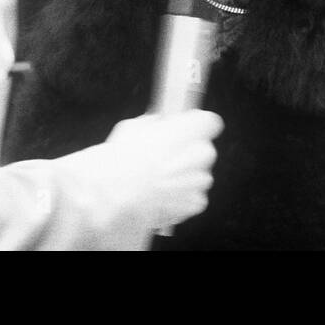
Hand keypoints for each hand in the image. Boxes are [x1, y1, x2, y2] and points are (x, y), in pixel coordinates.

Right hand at [101, 111, 221, 229]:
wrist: (115, 200)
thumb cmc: (120, 163)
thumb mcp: (130, 130)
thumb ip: (151, 126)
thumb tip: (156, 125)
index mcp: (186, 130)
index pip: (210, 122)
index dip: (196, 126)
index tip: (186, 130)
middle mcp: (199, 153)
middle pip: (205, 150)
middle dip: (189, 155)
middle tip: (167, 160)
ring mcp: (199, 180)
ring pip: (200, 176)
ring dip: (185, 178)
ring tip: (159, 184)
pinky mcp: (196, 203)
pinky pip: (195, 197)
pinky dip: (182, 199)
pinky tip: (161, 198)